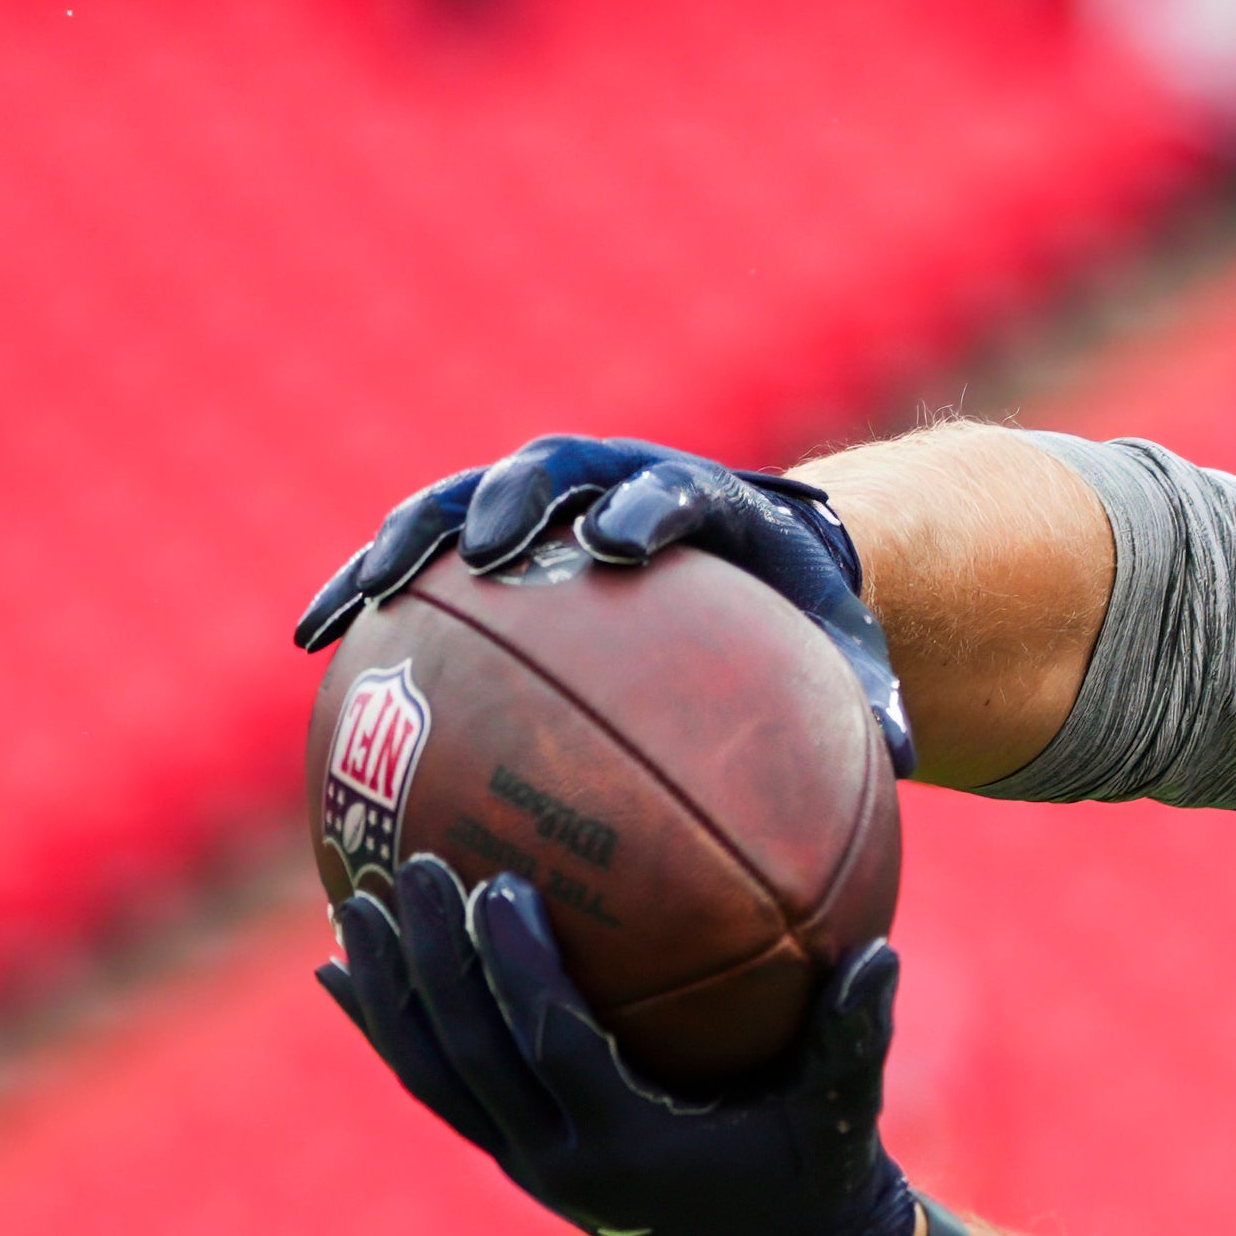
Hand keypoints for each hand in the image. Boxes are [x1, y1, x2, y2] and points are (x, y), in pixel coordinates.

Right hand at [294, 434, 915, 777]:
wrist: (757, 550)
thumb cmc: (806, 614)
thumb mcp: (847, 650)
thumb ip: (876, 699)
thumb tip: (920, 766)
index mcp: (710, 504)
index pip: (678, 490)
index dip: (650, 507)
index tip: (623, 542)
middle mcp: (618, 481)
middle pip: (553, 470)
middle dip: (518, 503)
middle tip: (489, 552)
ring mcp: (546, 499)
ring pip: (459, 501)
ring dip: (406, 544)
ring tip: (351, 605)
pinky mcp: (493, 531)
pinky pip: (419, 551)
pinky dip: (364, 584)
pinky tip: (314, 643)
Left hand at [320, 854, 919, 1235]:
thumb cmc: (818, 1174)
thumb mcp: (845, 1112)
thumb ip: (856, 1034)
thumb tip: (882, 952)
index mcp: (630, 1148)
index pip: (552, 1047)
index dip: (519, 971)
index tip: (501, 886)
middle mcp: (560, 1163)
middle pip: (472, 1056)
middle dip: (436, 961)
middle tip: (418, 868)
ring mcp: (529, 1166)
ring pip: (435, 1076)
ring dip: (391, 994)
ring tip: (353, 906)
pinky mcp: (517, 1158)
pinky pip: (437, 1089)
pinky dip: (390, 1032)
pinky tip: (344, 974)